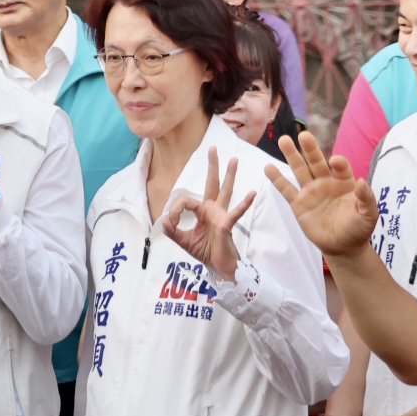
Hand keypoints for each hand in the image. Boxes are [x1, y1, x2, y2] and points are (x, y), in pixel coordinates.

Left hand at [159, 148, 256, 280]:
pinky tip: (252, 193)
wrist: (219, 268)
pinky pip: (235, 212)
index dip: (175, 209)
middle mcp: (212, 209)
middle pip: (211, 183)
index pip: (185, 200)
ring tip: (234, 159)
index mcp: (202, 211)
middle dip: (212, 166)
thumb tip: (164, 218)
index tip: (172, 221)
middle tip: (212, 147)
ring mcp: (221, 215)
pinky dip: (244, 203)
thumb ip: (171, 230)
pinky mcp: (227, 224)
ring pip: (225, 191)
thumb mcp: (183, 240)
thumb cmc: (205, 252)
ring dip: (229, 175)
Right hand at [267, 130, 379, 259]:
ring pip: (299, 170)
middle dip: (310, 149)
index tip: (334, 162)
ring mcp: (311, 192)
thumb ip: (366, 198)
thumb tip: (361, 181)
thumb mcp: (368, 215)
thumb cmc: (359, 229)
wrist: (343, 248)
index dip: (338, 162)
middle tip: (303, 135)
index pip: (340, 167)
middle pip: (316, 162)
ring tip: (284, 140)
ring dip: (292, 155)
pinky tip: (268, 167)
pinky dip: (277, 178)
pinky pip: (286, 189)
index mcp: (344, 182)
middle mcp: (326, 182)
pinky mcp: (299, 204)